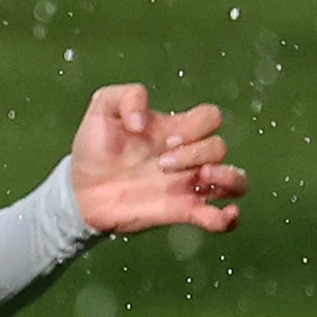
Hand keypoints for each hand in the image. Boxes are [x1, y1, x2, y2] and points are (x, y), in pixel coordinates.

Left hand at [68, 83, 244, 234]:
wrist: (80, 191)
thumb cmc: (95, 150)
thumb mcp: (102, 110)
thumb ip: (125, 97)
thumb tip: (143, 121)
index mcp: (175, 131)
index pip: (211, 118)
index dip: (198, 126)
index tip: (166, 139)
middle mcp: (188, 156)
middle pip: (220, 147)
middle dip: (195, 153)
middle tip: (161, 163)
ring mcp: (188, 184)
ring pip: (236, 180)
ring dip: (228, 177)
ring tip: (201, 178)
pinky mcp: (182, 211)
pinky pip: (220, 219)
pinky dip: (229, 218)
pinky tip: (223, 214)